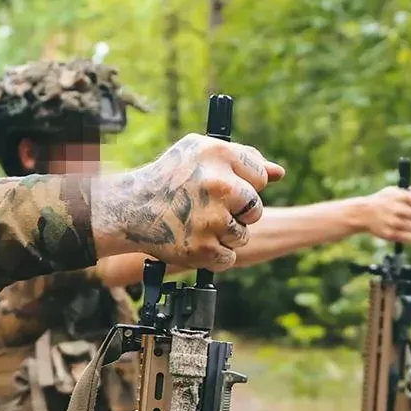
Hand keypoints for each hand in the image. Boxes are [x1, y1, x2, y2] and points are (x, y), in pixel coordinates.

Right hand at [92, 134, 282, 270]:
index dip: (244, 185)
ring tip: (197, 224)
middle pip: (255, 209)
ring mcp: (212, 220)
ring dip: (225, 235)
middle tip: (211, 210)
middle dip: (239, 213)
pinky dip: (214, 255)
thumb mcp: (201, 152)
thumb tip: (279, 174)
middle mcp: (219, 185)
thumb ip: (243, 159)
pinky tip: (194, 240)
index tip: (224, 190)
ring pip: (242, 235)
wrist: (130, 208)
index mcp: (219, 155)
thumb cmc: (168, 177)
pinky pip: (228, 257)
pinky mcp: (203, 249)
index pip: (261, 176)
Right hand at [353, 185, 410, 243]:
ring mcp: (392, 222)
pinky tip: (402, 231)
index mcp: (399, 196)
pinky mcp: (390, 234)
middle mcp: (396, 209)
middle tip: (405, 215)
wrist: (363, 213)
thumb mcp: (398, 192)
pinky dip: (409, 236)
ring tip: (402, 223)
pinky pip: (410, 238)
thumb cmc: (384, 200)